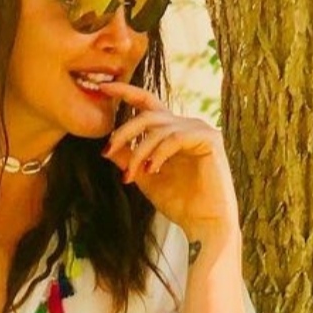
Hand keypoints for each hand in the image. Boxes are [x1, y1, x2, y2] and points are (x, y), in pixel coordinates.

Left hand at [99, 81, 240, 242]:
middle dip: (124, 131)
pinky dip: (158, 154)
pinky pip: (175, 138)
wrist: (204, 224)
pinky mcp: (209, 139)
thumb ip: (129, 159)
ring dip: (139, 152)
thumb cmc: (180, 203)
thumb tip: (108, 147)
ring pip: (159, 129)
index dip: (125, 92)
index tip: (102, 88)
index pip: (147, 103)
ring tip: (131, 175)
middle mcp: (187, 125)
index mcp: (173, 130)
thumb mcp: (145, 178)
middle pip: (148, 114)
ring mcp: (200, 130)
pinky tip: (152, 170)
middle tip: (108, 150)